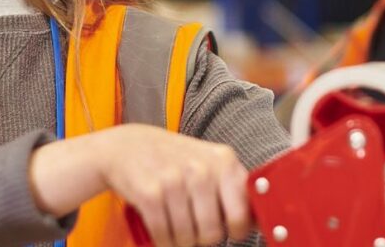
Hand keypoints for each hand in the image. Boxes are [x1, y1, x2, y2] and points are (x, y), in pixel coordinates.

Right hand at [29, 124, 251, 245]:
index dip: (234, 231)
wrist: (126, 146)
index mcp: (223, 161)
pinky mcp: (150, 193)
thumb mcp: (208, 161)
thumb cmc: (172, 158)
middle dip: (203, 239)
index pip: (241, 215)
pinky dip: (162, 241)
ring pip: (187, 238)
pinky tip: (162, 232)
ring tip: (176, 228)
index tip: (227, 231)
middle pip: (212, 233)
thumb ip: (233, 185)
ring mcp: (174, 181)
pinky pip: (163, 235)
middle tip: (194, 230)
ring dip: (180, 242)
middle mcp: (200, 169)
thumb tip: (258, 220)